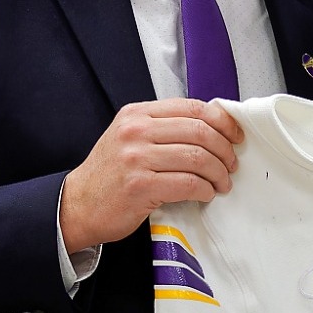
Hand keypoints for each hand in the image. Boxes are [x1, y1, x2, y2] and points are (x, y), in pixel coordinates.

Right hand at [59, 99, 243, 250]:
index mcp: (137, 114)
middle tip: (231, 164)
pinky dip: (204, 189)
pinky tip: (205, 194)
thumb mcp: (130, 138)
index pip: (191, 107)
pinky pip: (188, 184)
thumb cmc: (110, 174)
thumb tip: (212, 128)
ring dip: (218, 173)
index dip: (222, 121)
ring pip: (197, 158)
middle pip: (199, 131)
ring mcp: (136, 158)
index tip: (235, 136)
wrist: (77, 205)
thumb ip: (163, 128)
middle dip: (224, 149)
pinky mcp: (140, 187)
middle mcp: (136, 132)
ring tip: (222, 183)